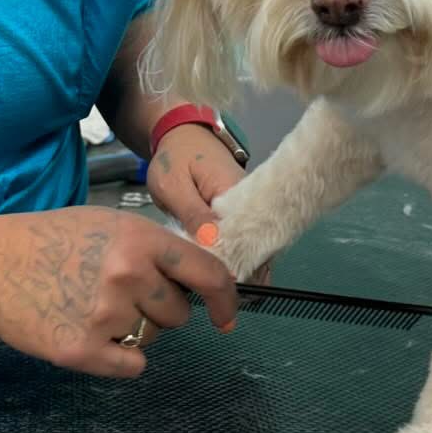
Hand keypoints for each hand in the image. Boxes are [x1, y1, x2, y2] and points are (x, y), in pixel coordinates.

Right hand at [0, 208, 239, 377]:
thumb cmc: (47, 239)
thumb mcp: (106, 224)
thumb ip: (152, 247)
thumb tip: (198, 276)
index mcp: (139, 239)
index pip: (209, 273)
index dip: (226, 299)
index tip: (226, 315)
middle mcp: (129, 275)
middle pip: (178, 312)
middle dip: (157, 308)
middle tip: (114, 292)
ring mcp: (106, 315)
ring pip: (152, 337)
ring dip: (133, 329)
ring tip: (89, 305)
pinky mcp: (84, 350)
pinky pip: (131, 364)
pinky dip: (115, 356)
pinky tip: (85, 330)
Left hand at [146, 126, 272, 283]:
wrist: (181, 136)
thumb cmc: (175, 158)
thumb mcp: (174, 184)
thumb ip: (193, 214)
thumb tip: (214, 246)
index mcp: (237, 194)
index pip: (249, 236)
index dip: (240, 265)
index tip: (224, 287)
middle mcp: (251, 204)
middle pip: (257, 247)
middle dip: (243, 273)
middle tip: (221, 296)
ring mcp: (248, 210)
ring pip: (252, 247)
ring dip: (239, 267)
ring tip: (219, 291)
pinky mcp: (241, 215)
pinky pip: (243, 242)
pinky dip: (234, 258)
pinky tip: (219, 275)